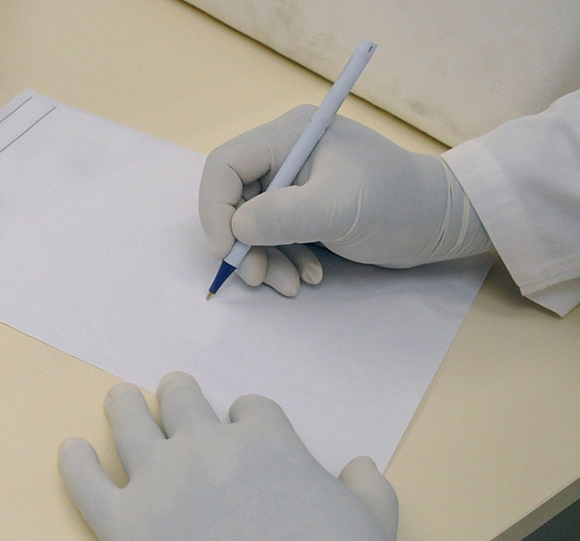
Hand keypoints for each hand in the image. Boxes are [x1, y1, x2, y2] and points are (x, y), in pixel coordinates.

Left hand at [58, 373, 397, 540]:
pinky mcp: (123, 527)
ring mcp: (160, 484)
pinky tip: (70, 450)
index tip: (242, 426)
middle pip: (182, 401)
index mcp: (266, 442)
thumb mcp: (373, 525)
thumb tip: (360, 467)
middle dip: (178, 394)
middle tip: (171, 391)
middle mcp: (206, 450)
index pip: (250, 410)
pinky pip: (87, 483)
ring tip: (118, 397)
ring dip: (124, 406)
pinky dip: (75, 463)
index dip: (246, 418)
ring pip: (130, 424)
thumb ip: (366, 489)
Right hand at [198, 106, 490, 295]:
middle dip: (243, 243)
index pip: (225, 166)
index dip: (217, 209)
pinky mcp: (304, 208)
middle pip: (234, 199)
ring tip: (293, 285)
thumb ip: (284, 215)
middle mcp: (285, 153)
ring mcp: (294, 182)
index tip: (228, 250)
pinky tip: (310, 276)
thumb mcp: (341, 209)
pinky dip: (283, 260)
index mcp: (289, 135)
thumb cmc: (398, 203)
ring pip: (250, 224)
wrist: (444, 221)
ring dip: (265, 259)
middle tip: (258, 278)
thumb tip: (236, 227)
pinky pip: (273, 236)